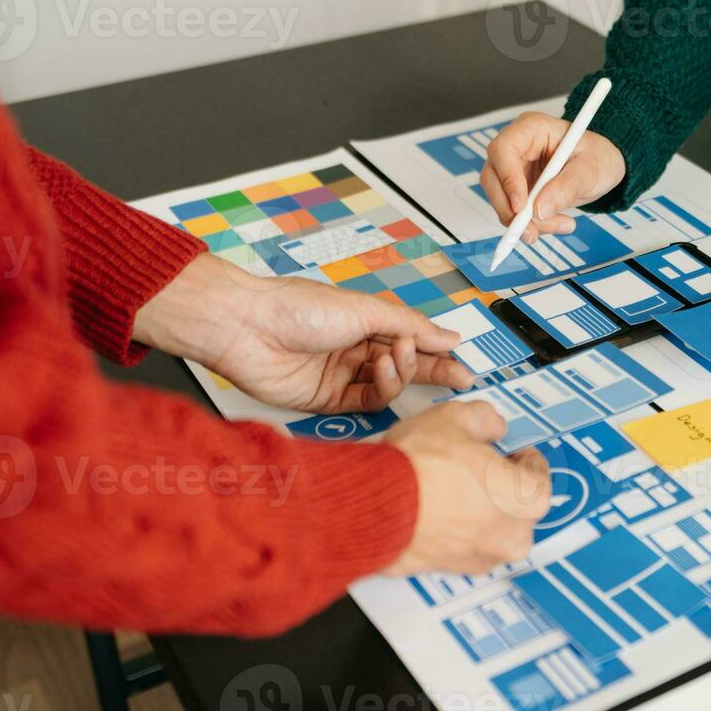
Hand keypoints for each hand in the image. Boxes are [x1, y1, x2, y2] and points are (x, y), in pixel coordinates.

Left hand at [133, 254, 473, 412]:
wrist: (247, 327)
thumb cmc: (298, 306)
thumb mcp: (366, 309)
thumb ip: (410, 326)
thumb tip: (450, 335)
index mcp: (364, 321)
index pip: (411, 339)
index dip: (438, 351)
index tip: (463, 361)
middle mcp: (354, 349)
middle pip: (405, 366)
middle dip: (433, 370)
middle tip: (459, 377)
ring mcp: (341, 376)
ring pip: (388, 386)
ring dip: (401, 373)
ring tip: (394, 356)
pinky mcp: (326, 401)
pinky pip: (365, 403)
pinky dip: (381, 389)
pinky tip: (380, 370)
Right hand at [382, 402, 551, 575]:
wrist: (371, 507)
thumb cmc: (419, 466)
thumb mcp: (456, 418)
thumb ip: (486, 419)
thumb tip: (494, 427)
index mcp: (526, 500)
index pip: (539, 478)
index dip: (523, 458)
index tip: (511, 450)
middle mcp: (510, 537)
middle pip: (517, 508)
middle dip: (501, 487)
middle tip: (478, 467)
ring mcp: (479, 559)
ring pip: (489, 529)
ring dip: (478, 510)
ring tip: (450, 485)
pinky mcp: (448, 569)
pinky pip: (462, 544)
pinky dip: (454, 527)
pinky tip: (433, 506)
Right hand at [481, 111, 625, 240]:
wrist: (603, 168)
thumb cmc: (598, 157)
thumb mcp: (591, 169)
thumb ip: (566, 187)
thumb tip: (541, 209)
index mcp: (532, 129)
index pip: (504, 150)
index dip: (507, 179)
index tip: (521, 207)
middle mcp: (517, 148)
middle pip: (493, 178)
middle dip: (509, 210)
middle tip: (530, 231)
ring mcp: (515, 170)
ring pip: (501, 200)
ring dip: (525, 222)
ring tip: (561, 224)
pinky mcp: (518, 191)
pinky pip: (514, 212)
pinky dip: (533, 225)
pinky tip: (558, 223)